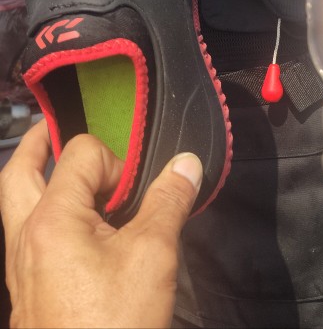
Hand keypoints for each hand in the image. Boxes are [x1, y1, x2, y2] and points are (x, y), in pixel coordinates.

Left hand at [0, 121, 201, 328]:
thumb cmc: (114, 323)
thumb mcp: (152, 255)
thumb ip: (168, 201)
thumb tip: (187, 163)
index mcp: (51, 220)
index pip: (78, 154)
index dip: (115, 158)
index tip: (137, 187)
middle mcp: (26, 239)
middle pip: (18, 174)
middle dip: (38, 147)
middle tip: (56, 132)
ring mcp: (21, 270)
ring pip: (16, 207)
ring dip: (38, 183)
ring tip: (69, 177)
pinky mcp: (29, 294)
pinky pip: (27, 239)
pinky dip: (46, 218)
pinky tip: (79, 233)